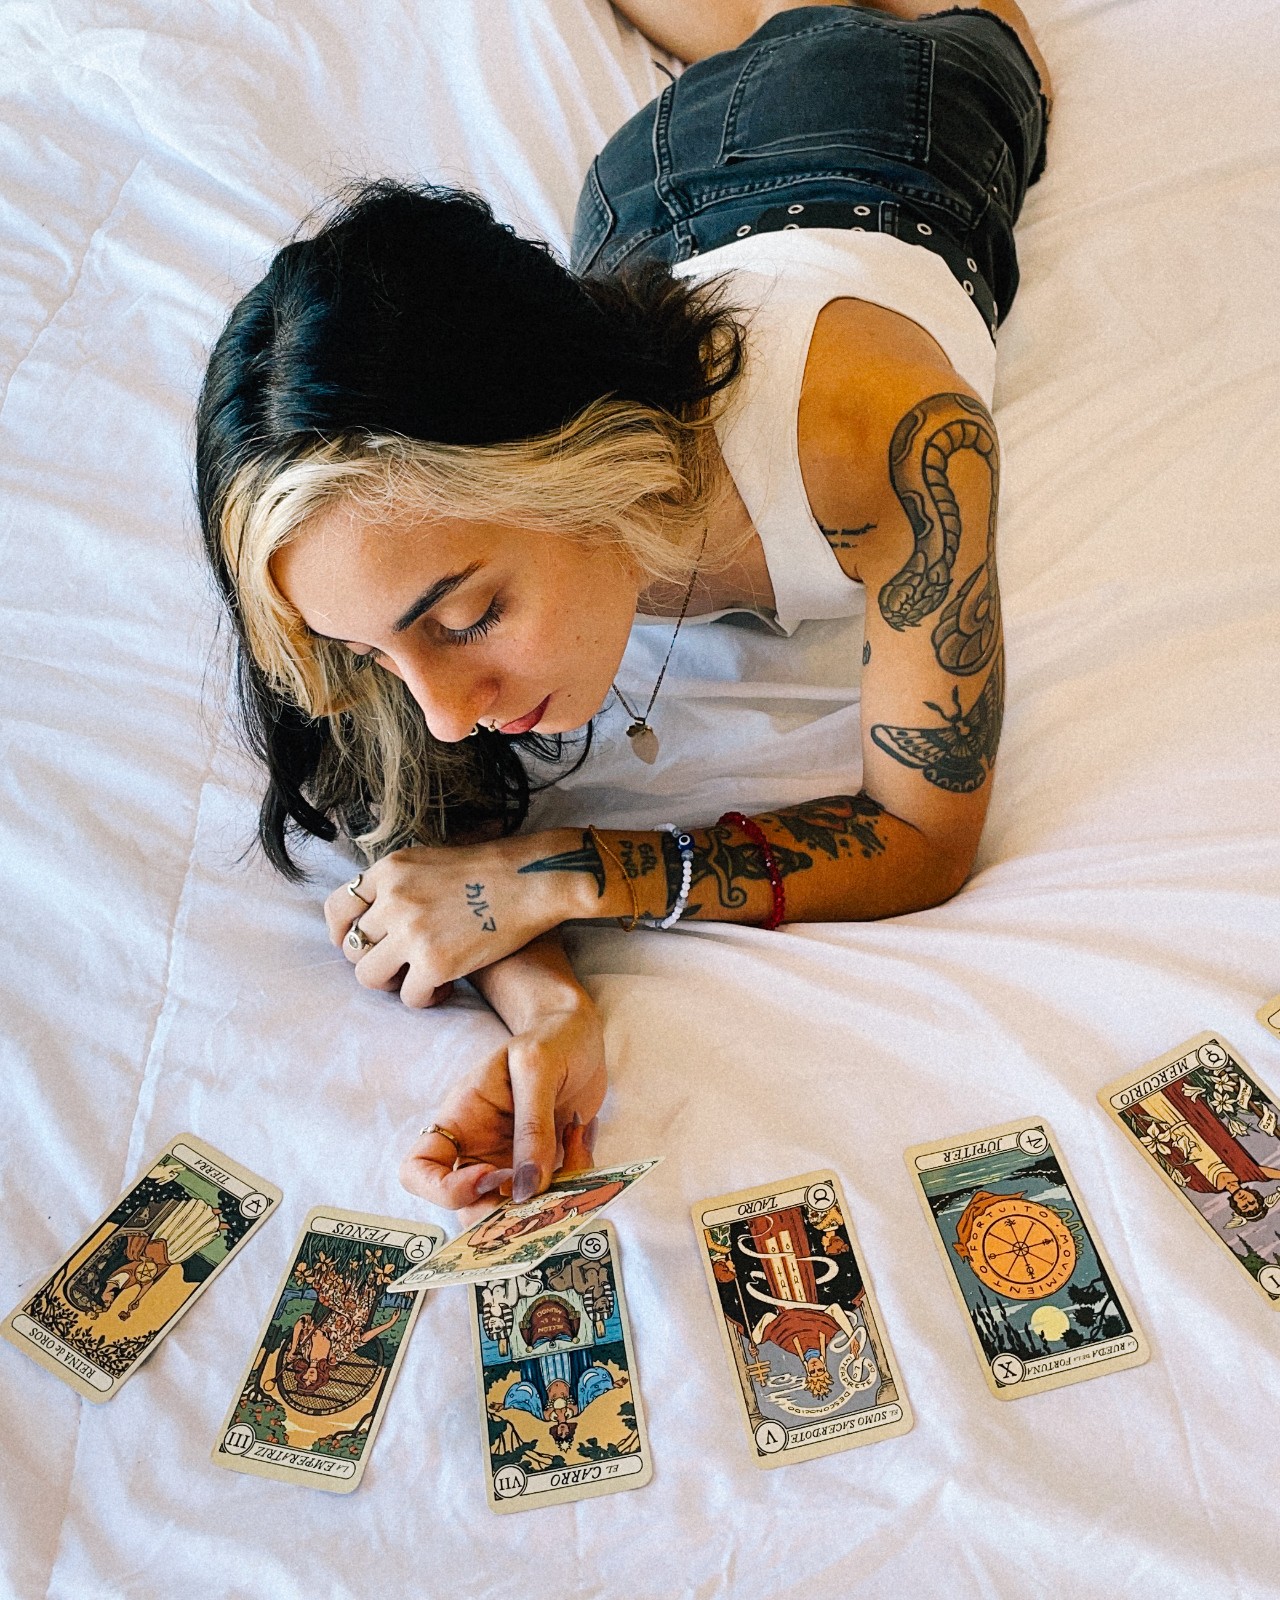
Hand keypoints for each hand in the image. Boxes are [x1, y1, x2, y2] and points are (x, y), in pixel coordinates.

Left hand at [324, 832, 588, 1004]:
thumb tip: (375, 918)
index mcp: (390, 870)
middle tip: (402, 966)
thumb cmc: (490, 871)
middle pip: (353, 949)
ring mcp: (412, 932)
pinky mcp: (435, 962)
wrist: (532, 880)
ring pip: (370, 977)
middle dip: (375, 963)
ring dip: (393, 984)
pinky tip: (447, 988)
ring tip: (419, 979)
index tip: (356, 946)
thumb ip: (399, 885)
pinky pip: (409, 998)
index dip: (341, 934)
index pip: (338, 908)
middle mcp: (393, 899)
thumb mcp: (429, 862)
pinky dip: (426, 999)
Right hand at [400, 997, 606, 1217]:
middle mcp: (480, 1150)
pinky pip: (554, 1196)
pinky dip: (575, 1178)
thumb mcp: (536, 1068)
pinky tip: (581, 1136)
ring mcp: (513, 1163)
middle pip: (468, 1209)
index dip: (444, 1190)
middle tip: (542, 1190)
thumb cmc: (548, 1040)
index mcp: (460, 1122)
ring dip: (550, 1197)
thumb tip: (527, 1188)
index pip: (418, 1171)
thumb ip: (532, 1126)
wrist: (579, 1035)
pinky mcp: (545, 1168)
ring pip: (515, 1212)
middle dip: (505, 1213)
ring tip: (574, 1144)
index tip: (491, 1176)